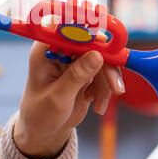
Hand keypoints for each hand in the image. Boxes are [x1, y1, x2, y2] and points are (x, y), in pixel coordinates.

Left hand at [14, 0, 124, 158]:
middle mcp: (61, 50)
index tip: (102, 40)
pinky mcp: (87, 70)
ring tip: (100, 105)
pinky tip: (97, 105)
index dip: (85, 30)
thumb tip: (98, 55)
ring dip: (107, 83)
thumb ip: (77, 75)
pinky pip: (105, 72)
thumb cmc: (41, 114)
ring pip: (103, 60)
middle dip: (106, 66)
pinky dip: (106, 89)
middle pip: (92, 44)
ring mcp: (75, 60)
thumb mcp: (58, 98)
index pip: (65, 28)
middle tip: (116, 88)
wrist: (46, 130)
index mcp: (45, 50)